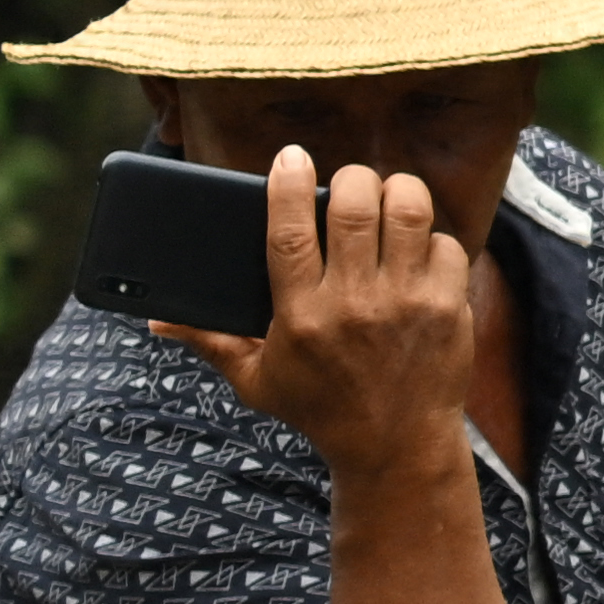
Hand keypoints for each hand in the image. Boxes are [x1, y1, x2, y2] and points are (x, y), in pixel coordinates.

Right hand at [168, 147, 478, 485]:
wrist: (397, 447)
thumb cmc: (320, 408)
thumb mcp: (256, 379)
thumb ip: (210, 341)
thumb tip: (154, 321)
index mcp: (300, 313)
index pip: (288, 230)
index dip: (289, 184)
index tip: (291, 156)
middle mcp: (355, 303)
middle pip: (356, 206)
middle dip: (352, 179)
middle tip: (348, 184)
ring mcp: (408, 303)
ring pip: (409, 212)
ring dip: (397, 192)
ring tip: (386, 200)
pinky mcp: (449, 308)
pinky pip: (448, 245)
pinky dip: (433, 237)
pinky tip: (417, 248)